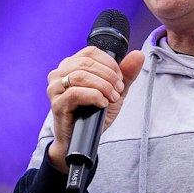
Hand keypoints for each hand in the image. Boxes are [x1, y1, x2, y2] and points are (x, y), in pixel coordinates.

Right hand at [44, 46, 146, 171]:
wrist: (82, 140)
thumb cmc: (93, 114)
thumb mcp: (115, 91)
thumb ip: (126, 74)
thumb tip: (138, 54)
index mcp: (71, 65)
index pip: (91, 52)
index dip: (109, 63)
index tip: (120, 78)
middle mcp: (59, 74)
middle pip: (87, 63)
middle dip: (108, 76)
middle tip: (118, 91)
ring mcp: (55, 88)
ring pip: (81, 76)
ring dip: (103, 86)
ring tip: (112, 98)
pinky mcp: (57, 104)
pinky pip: (76, 93)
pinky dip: (94, 96)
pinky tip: (102, 104)